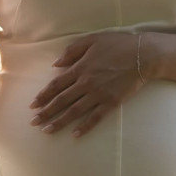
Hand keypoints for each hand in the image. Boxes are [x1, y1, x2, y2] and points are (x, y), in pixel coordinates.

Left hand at [29, 33, 143, 136]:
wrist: (143, 55)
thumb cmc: (117, 44)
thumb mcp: (91, 40)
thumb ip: (72, 51)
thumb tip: (56, 64)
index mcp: (80, 68)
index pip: (56, 85)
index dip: (43, 95)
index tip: (32, 105)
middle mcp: (86, 83)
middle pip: (61, 100)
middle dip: (46, 112)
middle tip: (33, 122)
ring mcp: (99, 94)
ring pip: (74, 111)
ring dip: (59, 122)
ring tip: (46, 130)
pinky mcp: (112, 102)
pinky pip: (95, 118)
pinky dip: (84, 127)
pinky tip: (74, 135)